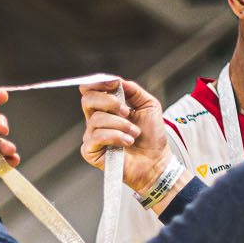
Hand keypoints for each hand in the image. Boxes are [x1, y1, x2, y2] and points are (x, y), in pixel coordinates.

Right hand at [79, 78, 170, 195]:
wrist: (156, 161)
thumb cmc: (151, 137)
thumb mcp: (148, 105)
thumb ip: (133, 90)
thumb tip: (118, 81)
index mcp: (106, 109)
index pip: (91, 90)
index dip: (99, 83)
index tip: (115, 84)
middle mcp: (96, 121)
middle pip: (87, 99)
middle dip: (109, 102)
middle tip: (127, 111)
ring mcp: (92, 136)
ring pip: (96, 119)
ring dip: (120, 124)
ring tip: (134, 133)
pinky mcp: (90, 151)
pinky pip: (96, 137)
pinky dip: (115, 137)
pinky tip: (127, 142)